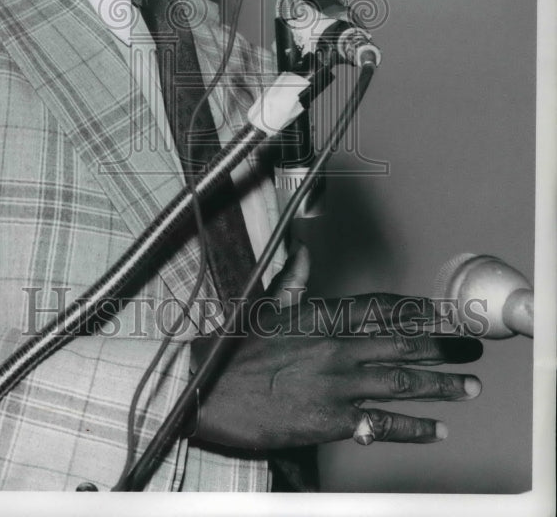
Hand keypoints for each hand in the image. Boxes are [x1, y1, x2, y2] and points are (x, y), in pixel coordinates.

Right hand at [189, 262, 482, 450]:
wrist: (206, 389)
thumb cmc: (233, 349)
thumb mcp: (263, 307)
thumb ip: (291, 281)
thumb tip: (301, 249)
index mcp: (320, 317)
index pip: (379, 309)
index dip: (414, 310)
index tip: (440, 312)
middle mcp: (336, 348)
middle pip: (401, 345)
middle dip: (442, 347)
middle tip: (472, 348)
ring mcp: (336, 385)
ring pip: (400, 382)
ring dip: (440, 385)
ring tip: (469, 386)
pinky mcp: (330, 420)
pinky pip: (382, 423)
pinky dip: (413, 427)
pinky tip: (438, 430)